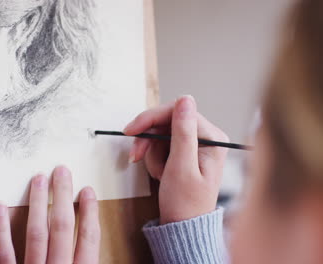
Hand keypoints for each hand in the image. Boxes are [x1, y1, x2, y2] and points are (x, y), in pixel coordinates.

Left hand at [0, 166, 100, 263]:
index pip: (88, 239)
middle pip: (62, 228)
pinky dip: (1, 230)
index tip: (87, 191)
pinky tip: (0, 207)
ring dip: (38, 203)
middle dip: (62, 196)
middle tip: (61, 172)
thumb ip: (87, 261)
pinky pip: (4, 253)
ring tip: (39, 179)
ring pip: (36, 234)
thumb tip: (90, 236)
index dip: (89, 212)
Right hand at [124, 95, 228, 223]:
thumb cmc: (185, 203)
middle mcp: (207, 138)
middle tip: (136, 156)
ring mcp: (196, 145)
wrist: (182, 226)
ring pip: (161, 134)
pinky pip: (162, 145)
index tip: (131, 131)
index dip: (151, 119)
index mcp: (212, 139)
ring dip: (152, 152)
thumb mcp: (181, 166)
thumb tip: (185, 99)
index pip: (177, 112)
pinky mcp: (185, 153)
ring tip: (157, 173)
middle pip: (168, 122)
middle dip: (150, 140)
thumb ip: (182, 132)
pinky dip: (155, 158)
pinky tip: (159, 173)